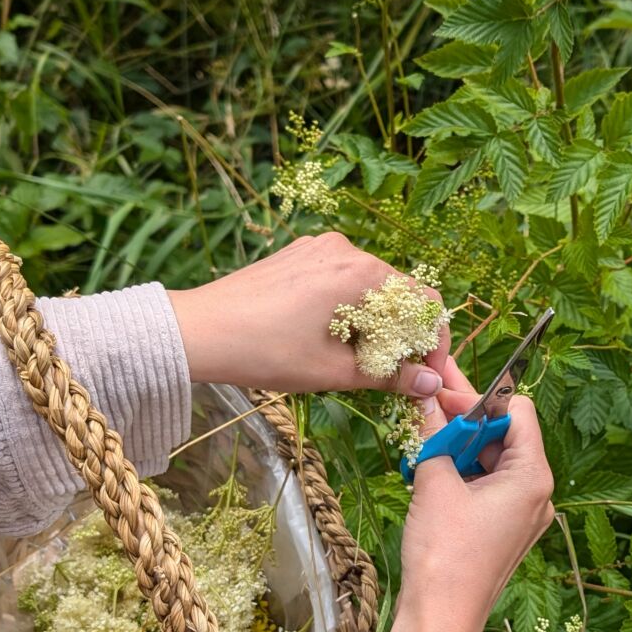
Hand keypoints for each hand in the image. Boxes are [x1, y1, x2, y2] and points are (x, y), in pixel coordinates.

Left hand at [167, 233, 447, 399]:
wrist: (199, 331)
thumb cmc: (267, 351)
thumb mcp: (335, 371)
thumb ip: (391, 375)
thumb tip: (431, 383)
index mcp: (362, 273)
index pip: (423, 301)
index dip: (433, 341)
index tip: (426, 372)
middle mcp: (345, 250)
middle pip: (396, 292)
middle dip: (402, 334)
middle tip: (393, 373)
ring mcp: (318, 248)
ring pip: (366, 286)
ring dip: (373, 322)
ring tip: (355, 359)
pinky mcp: (297, 255)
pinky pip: (338, 279)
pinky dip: (346, 307)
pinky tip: (327, 336)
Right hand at [374, 377, 555, 631]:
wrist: (441, 618)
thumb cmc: (444, 552)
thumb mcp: (435, 482)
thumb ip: (433, 434)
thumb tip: (425, 398)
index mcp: (533, 475)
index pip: (517, 410)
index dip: (480, 395)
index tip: (442, 391)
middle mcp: (538, 494)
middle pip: (505, 436)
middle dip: (466, 418)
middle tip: (427, 396)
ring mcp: (524, 516)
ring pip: (494, 462)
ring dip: (461, 445)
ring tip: (424, 430)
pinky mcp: (505, 532)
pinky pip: (489, 489)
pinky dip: (463, 472)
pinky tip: (431, 463)